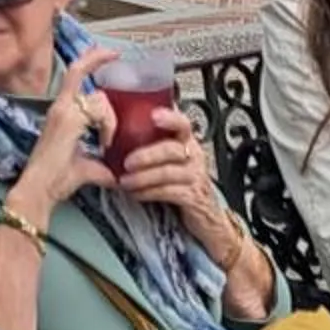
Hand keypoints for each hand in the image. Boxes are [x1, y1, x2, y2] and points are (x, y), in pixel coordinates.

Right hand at [10, 46, 122, 218]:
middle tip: (113, 105)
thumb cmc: (55, 180)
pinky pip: (96, 110)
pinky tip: (105, 144)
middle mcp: (60, 107)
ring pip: (98, 99)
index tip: (113, 53)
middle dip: (106, 96)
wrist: (39, 191)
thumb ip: (102, 166)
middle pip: (89, 82)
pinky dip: (107, 126)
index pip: (76, 73)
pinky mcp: (67, 121)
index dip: (94, 59)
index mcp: (61, 111)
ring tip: (107, 144)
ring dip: (109, 121)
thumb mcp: (86, 167)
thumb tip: (117, 175)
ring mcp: (63, 112)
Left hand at [111, 105, 223, 236]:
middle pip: (171, 149)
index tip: (153, 115)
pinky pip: (168, 192)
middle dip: (146, 155)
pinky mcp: (192, 197)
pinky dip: (148, 193)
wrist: (207, 214)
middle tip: (127, 162)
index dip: (170, 118)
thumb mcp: (175, 159)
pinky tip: (136, 194)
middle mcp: (194, 156)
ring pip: (167, 172)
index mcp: (188, 142)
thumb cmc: (185, 182)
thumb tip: (123, 132)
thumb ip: (157, 144)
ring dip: (142, 177)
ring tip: (125, 181)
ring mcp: (194, 177)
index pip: (183, 123)